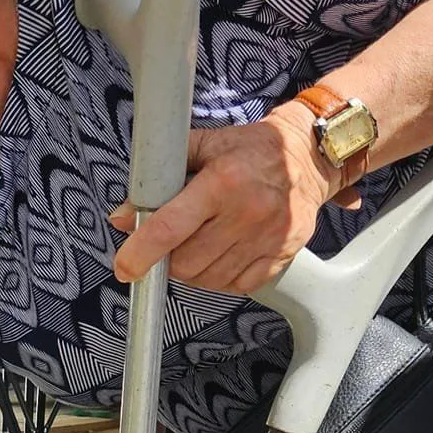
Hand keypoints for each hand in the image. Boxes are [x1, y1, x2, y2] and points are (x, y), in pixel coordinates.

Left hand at [109, 100, 362, 293]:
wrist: (309, 156)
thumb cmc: (249, 150)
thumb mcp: (204, 146)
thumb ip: (159, 179)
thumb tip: (123, 216)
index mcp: (222, 182)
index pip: (170, 228)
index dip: (140, 253)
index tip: (124, 267)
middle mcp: (247, 213)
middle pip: (186, 263)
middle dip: (168, 259)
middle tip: (170, 243)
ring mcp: (268, 238)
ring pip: (208, 280)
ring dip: (193, 271)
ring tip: (198, 244)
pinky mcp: (282, 255)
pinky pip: (237, 286)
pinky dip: (220, 279)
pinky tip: (220, 255)